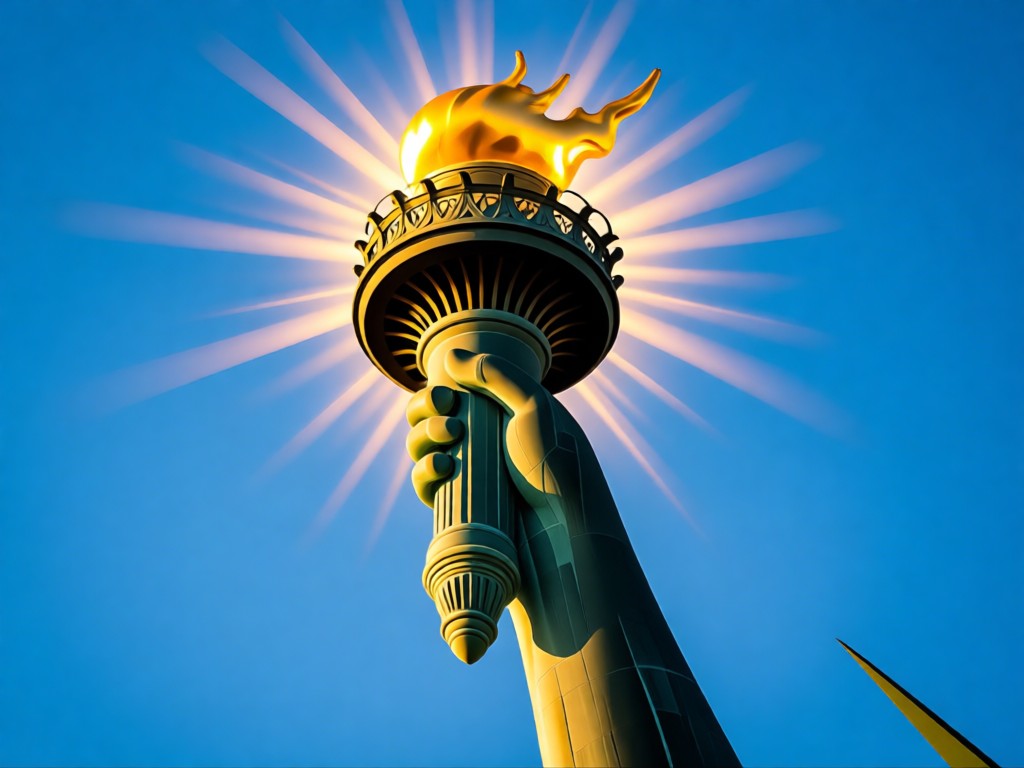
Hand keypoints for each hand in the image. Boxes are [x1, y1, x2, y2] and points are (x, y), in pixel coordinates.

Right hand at [406, 348, 604, 522]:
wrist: (566, 525)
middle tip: (450, 423)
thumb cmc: (557, 463)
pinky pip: (424, 485)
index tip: (445, 397)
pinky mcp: (459, 505)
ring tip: (449, 446)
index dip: (434, 393)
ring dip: (422, 439)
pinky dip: (422, 473)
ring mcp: (467, 473)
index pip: (448, 394)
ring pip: (420, 448)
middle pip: (427, 418)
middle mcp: (479, 440)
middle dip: (423, 414)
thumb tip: (450, 356)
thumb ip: (494, 374)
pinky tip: (441, 469)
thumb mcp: (534, 406)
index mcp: (496, 412)